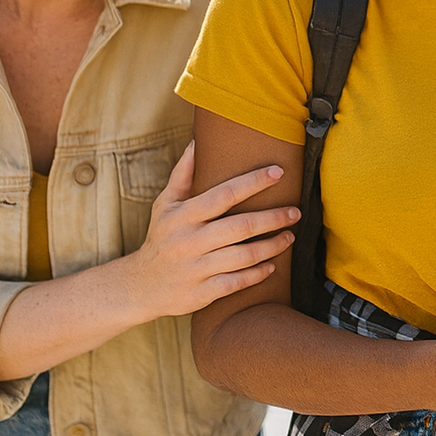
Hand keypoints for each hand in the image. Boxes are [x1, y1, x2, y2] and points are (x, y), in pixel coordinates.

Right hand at [121, 144, 298, 322]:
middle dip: (274, 217)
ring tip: (290, 236)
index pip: (224, 194)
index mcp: (182, 216)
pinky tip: (273, 265)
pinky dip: (258, 273)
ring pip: (244, 256)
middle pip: (241, 226)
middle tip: (296, 211)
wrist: (139, 286)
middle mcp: (188, 242)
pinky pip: (237, 282)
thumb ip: (182, 174)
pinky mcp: (201, 293)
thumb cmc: (161, 237)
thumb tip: (197, 142)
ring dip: (273, 246)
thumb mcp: (165, 205)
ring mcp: (195, 269)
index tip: (279, 172)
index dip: (253, 182)